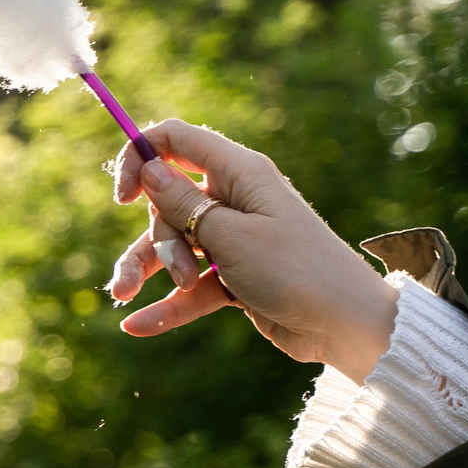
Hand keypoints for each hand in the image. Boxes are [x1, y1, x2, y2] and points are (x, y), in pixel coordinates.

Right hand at [108, 118, 398, 381]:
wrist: (344, 325)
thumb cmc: (295, 270)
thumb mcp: (230, 235)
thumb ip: (182, 202)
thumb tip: (148, 166)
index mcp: (239, 174)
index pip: (175, 140)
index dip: (140, 158)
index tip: (122, 198)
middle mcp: (233, 200)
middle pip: (167, 203)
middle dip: (157, 239)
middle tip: (183, 270)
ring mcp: (232, 239)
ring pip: (172, 246)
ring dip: (148, 270)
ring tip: (125, 299)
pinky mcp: (233, 276)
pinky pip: (189, 286)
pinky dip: (166, 305)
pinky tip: (137, 326)